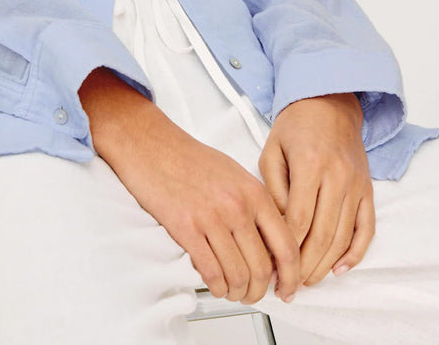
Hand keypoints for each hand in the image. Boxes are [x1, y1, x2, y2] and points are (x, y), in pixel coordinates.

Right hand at [81, 69, 300, 303]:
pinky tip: (214, 285)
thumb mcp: (234, 174)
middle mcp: (238, 207)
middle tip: (254, 295)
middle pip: (262, 268)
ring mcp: (212, 218)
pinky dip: (216, 286)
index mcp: (255, 193)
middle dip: (260, 290)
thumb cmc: (186, 157)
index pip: (287, 248)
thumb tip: (269, 242)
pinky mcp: (185, 227)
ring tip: (233, 292)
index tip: (287, 289)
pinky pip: (210, 270)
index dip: (291, 277)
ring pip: (238, 274)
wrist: (148, 143)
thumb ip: (255, 205)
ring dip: (238, 292)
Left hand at [259, 93, 373, 284]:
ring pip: (343, 236)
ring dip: (325, 263)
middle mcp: (338, 178)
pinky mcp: (368, 192)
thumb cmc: (295, 127)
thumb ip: (271, 188)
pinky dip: (355, 252)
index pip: (298, 218)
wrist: (329, 105)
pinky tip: (340, 268)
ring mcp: (356, 186)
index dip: (284, 245)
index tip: (270, 261)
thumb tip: (271, 226)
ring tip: (307, 279)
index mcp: (310, 166)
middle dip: (304, 262)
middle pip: (322, 233)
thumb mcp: (271, 151)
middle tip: (288, 281)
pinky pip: (366, 229)